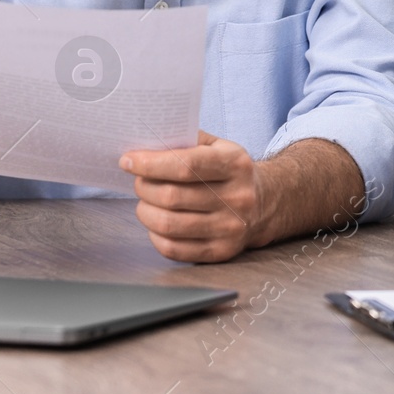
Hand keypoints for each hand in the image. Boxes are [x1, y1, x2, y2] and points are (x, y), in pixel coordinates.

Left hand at [122, 131, 261, 262]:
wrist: (265, 203)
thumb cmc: (231, 172)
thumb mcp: (220, 147)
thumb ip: (188, 142)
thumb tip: (146, 145)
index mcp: (235, 165)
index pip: (185, 165)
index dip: (151, 164)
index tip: (128, 161)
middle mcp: (237, 197)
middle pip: (172, 196)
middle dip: (144, 187)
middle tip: (139, 181)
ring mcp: (230, 228)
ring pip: (168, 224)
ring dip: (145, 211)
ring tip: (146, 202)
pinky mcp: (221, 251)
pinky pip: (173, 249)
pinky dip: (155, 235)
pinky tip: (157, 224)